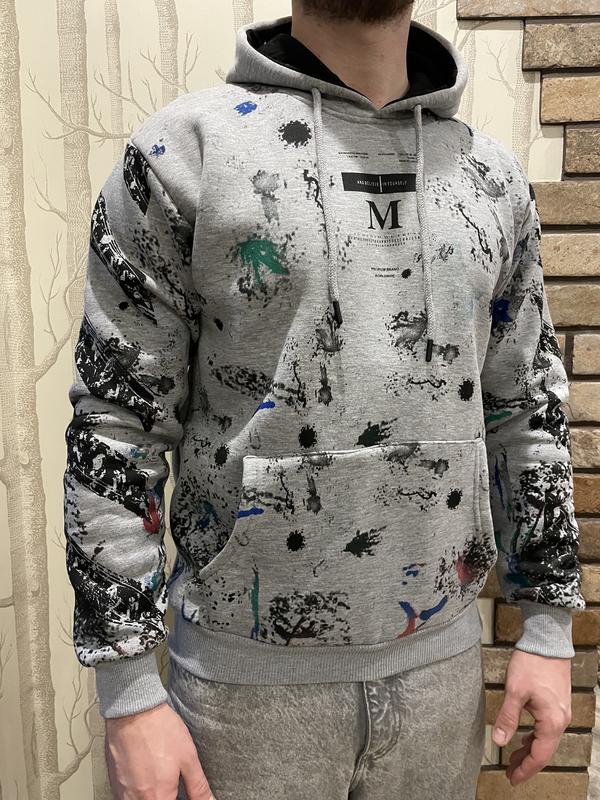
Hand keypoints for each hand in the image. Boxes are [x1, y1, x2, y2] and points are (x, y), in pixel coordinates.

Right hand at [104, 701, 213, 798]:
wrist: (133, 711)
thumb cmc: (160, 730)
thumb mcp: (188, 757)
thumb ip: (198, 787)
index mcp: (159, 797)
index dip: (180, 799)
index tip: (181, 793)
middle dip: (167, 796)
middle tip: (172, 783)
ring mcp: (123, 793)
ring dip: (152, 794)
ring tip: (159, 777)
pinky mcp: (114, 783)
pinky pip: (127, 797)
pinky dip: (139, 792)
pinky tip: (146, 775)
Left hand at [492, 649, 571, 785]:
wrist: (547, 641)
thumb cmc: (532, 663)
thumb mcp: (515, 691)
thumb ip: (507, 718)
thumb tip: (498, 740)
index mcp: (552, 721)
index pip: (540, 756)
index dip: (525, 769)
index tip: (512, 778)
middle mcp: (560, 720)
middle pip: (544, 751)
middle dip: (527, 763)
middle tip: (511, 773)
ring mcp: (561, 711)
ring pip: (546, 740)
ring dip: (530, 750)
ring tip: (514, 758)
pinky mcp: (557, 703)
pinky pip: (547, 728)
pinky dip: (535, 737)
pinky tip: (524, 738)